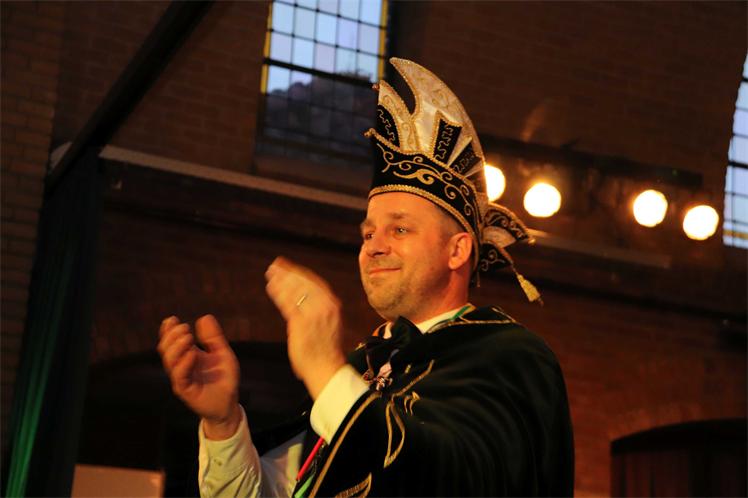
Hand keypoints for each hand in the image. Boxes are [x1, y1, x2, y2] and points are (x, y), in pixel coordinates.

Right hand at [157, 314, 240, 439]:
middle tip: (185, 328)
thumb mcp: (222, 353)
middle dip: (171, 336)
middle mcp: (181, 366)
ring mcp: (182, 378)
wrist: (229, 403)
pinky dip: (184, 363)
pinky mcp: (186, 391)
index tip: (172, 319)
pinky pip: (180, 376)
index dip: (168, 330)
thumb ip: (214, 338)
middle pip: (165, 349)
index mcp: (187, 356)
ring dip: (176, 347)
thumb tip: (204, 317)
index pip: (171, 341)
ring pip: (169, 361)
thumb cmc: (224, 378)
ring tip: (188, 337)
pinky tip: (192, 354)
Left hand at [265, 257, 345, 398]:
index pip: (314, 282)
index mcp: (333, 304)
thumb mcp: (328, 322)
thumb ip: (317, 308)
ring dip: (280, 281)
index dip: (298, 272)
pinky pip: (288, 303)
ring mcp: (314, 314)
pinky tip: (270, 289)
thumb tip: (301, 297)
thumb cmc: (326, 348)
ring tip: (269, 275)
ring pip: (294, 291)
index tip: (286, 266)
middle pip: (303, 283)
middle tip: (273, 266)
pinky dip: (278, 294)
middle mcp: (326, 306)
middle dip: (287, 273)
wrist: (327, 368)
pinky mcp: (302, 323)